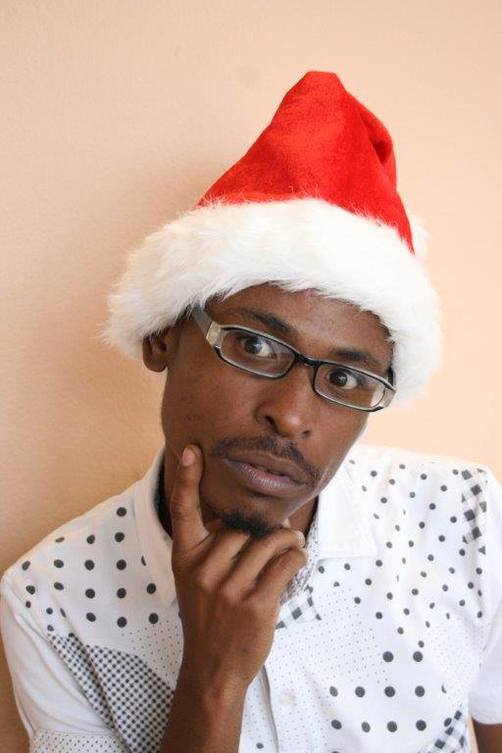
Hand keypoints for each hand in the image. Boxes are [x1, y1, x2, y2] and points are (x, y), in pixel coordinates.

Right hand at [169, 444, 307, 689]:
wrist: (212, 668)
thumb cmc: (209, 617)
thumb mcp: (195, 580)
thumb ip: (213, 548)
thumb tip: (251, 517)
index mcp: (185, 558)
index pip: (184, 510)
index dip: (189, 478)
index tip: (194, 449)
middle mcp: (203, 569)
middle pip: (242, 525)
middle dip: (265, 528)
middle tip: (278, 533)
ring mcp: (228, 588)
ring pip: (269, 540)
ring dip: (288, 540)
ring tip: (293, 545)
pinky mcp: (255, 604)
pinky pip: (286, 562)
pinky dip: (297, 557)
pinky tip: (296, 561)